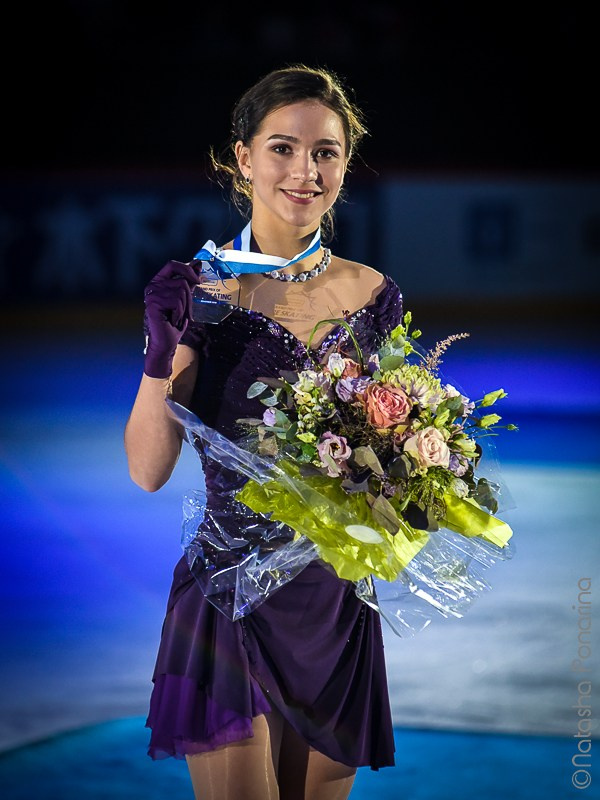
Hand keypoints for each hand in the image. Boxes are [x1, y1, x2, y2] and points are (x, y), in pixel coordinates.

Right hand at [143, 259, 199, 377]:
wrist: (166, 342)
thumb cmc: (175, 321)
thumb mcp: (185, 299)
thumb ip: (189, 282)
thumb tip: (198, 264)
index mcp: (158, 281)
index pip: (172, 265)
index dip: (186, 269)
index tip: (198, 279)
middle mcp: (152, 286)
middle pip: (182, 282)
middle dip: (188, 299)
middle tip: (182, 312)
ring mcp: (152, 294)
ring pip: (181, 292)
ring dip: (184, 308)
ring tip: (176, 316)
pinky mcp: (153, 304)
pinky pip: (177, 302)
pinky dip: (179, 313)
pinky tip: (172, 320)